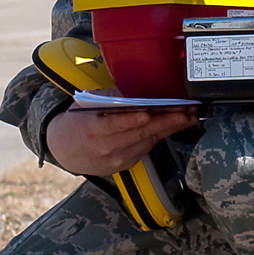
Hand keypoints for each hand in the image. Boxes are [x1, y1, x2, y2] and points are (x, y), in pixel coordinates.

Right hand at [46, 105, 196, 177]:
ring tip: (188, 116)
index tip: (148, 112)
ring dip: (170, 129)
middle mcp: (106, 147)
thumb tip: (131, 90)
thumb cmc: (76, 123)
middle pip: (140, 133)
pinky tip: (174, 126)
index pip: (115, 124)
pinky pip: (146, 148)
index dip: (132, 119)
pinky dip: (160, 136)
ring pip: (148, 141)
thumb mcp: (84, 105)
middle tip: (185, 111)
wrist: (65, 151)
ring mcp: (117, 158)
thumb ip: (108, 98)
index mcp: (93, 129)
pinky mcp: (126, 164)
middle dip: (165, 121)